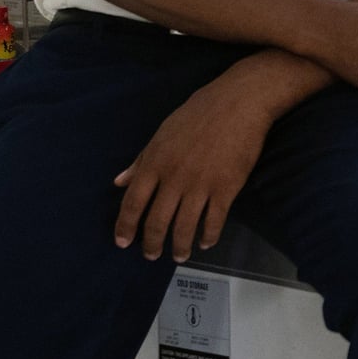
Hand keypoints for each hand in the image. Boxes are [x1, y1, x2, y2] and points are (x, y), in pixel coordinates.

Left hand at [114, 74, 273, 260]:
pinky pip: (214, 220)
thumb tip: (119, 182)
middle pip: (157, 221)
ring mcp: (201, 185)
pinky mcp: (226, 188)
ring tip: (179, 256)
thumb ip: (141, 160)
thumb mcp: (162, 133)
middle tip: (151, 255)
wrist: (238, 103)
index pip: (133, 203)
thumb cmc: (198, 113)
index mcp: (155, 163)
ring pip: (185, 226)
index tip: (123, 243)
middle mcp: (174, 178)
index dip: (126, 226)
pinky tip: (205, 242)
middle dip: (152, 244)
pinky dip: (208, 236)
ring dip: (180, 246)